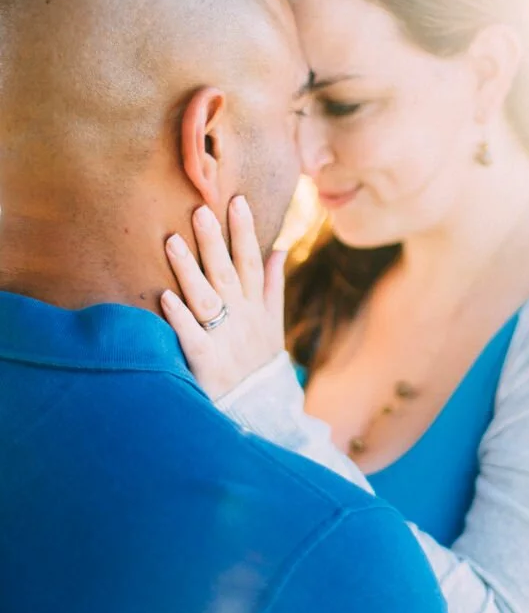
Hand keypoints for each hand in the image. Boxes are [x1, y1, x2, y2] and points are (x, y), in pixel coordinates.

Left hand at [161, 196, 285, 400]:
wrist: (260, 411)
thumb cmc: (260, 362)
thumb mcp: (274, 323)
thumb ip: (273, 285)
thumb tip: (279, 247)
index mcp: (257, 307)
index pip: (252, 262)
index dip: (245, 231)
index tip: (236, 200)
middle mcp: (242, 318)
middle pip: (227, 273)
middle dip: (214, 241)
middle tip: (200, 209)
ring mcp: (225, 340)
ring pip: (207, 299)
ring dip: (189, 270)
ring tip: (171, 240)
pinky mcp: (206, 363)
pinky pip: (192, 337)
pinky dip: (180, 317)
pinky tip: (164, 297)